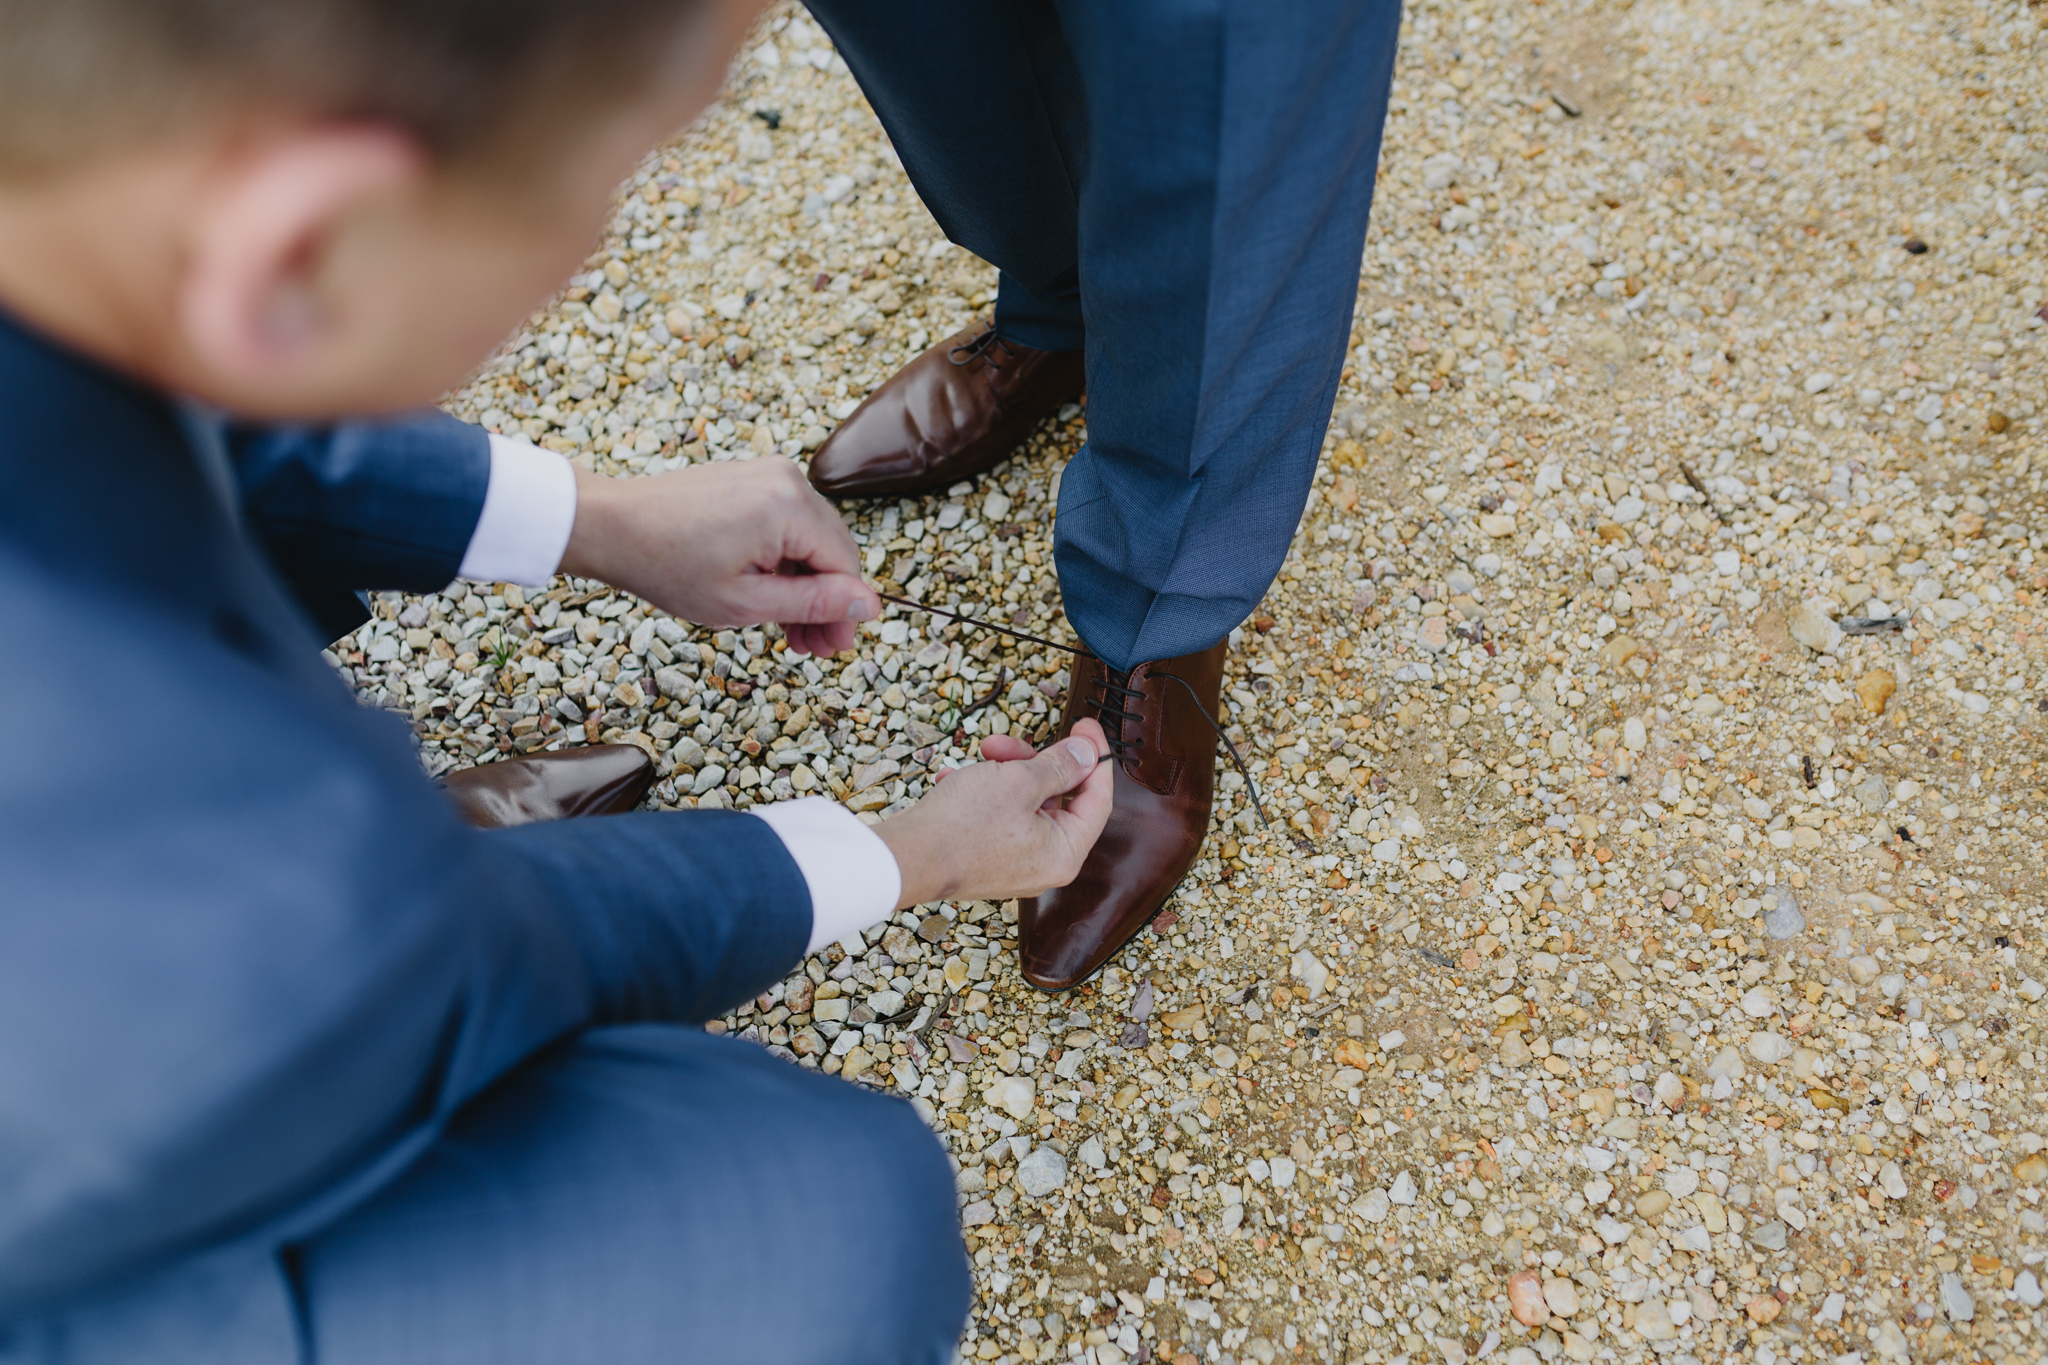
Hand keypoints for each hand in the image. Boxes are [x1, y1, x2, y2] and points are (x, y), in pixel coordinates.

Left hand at [558, 458, 878, 655]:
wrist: (611, 525)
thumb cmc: (666, 564)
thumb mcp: (745, 602)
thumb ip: (813, 604)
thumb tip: (869, 605)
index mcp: (790, 506)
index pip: (844, 565)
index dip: (842, 612)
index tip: (832, 648)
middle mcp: (787, 479)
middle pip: (831, 550)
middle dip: (823, 600)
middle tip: (810, 646)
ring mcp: (769, 474)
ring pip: (809, 539)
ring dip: (803, 584)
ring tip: (787, 629)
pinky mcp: (752, 478)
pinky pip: (786, 523)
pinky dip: (783, 559)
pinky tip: (769, 594)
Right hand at [874, 721, 1113, 909]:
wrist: (905, 857)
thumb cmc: (962, 825)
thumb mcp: (1019, 780)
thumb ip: (1060, 765)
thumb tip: (1086, 755)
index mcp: (1064, 853)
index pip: (1097, 799)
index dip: (1093, 758)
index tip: (1086, 728)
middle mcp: (1044, 865)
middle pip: (1057, 799)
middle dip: (1032, 762)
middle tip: (1009, 742)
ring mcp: (1014, 865)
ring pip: (1024, 804)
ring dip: (1004, 773)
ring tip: (978, 758)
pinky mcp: (986, 859)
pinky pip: (997, 818)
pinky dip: (983, 793)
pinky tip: (956, 779)